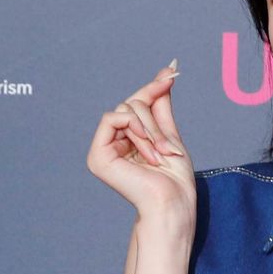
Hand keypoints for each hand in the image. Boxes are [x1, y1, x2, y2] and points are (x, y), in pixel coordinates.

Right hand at [86, 62, 195, 232]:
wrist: (172, 202)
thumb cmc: (175, 178)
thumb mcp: (170, 134)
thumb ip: (162, 105)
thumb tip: (166, 71)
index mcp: (129, 140)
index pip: (138, 104)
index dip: (154, 87)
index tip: (172, 72)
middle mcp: (114, 143)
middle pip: (132, 105)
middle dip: (155, 122)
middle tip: (169, 148)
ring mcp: (104, 149)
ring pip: (126, 111)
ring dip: (150, 131)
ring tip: (161, 155)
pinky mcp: (98, 155)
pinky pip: (112, 118)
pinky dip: (135, 129)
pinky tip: (146, 149)